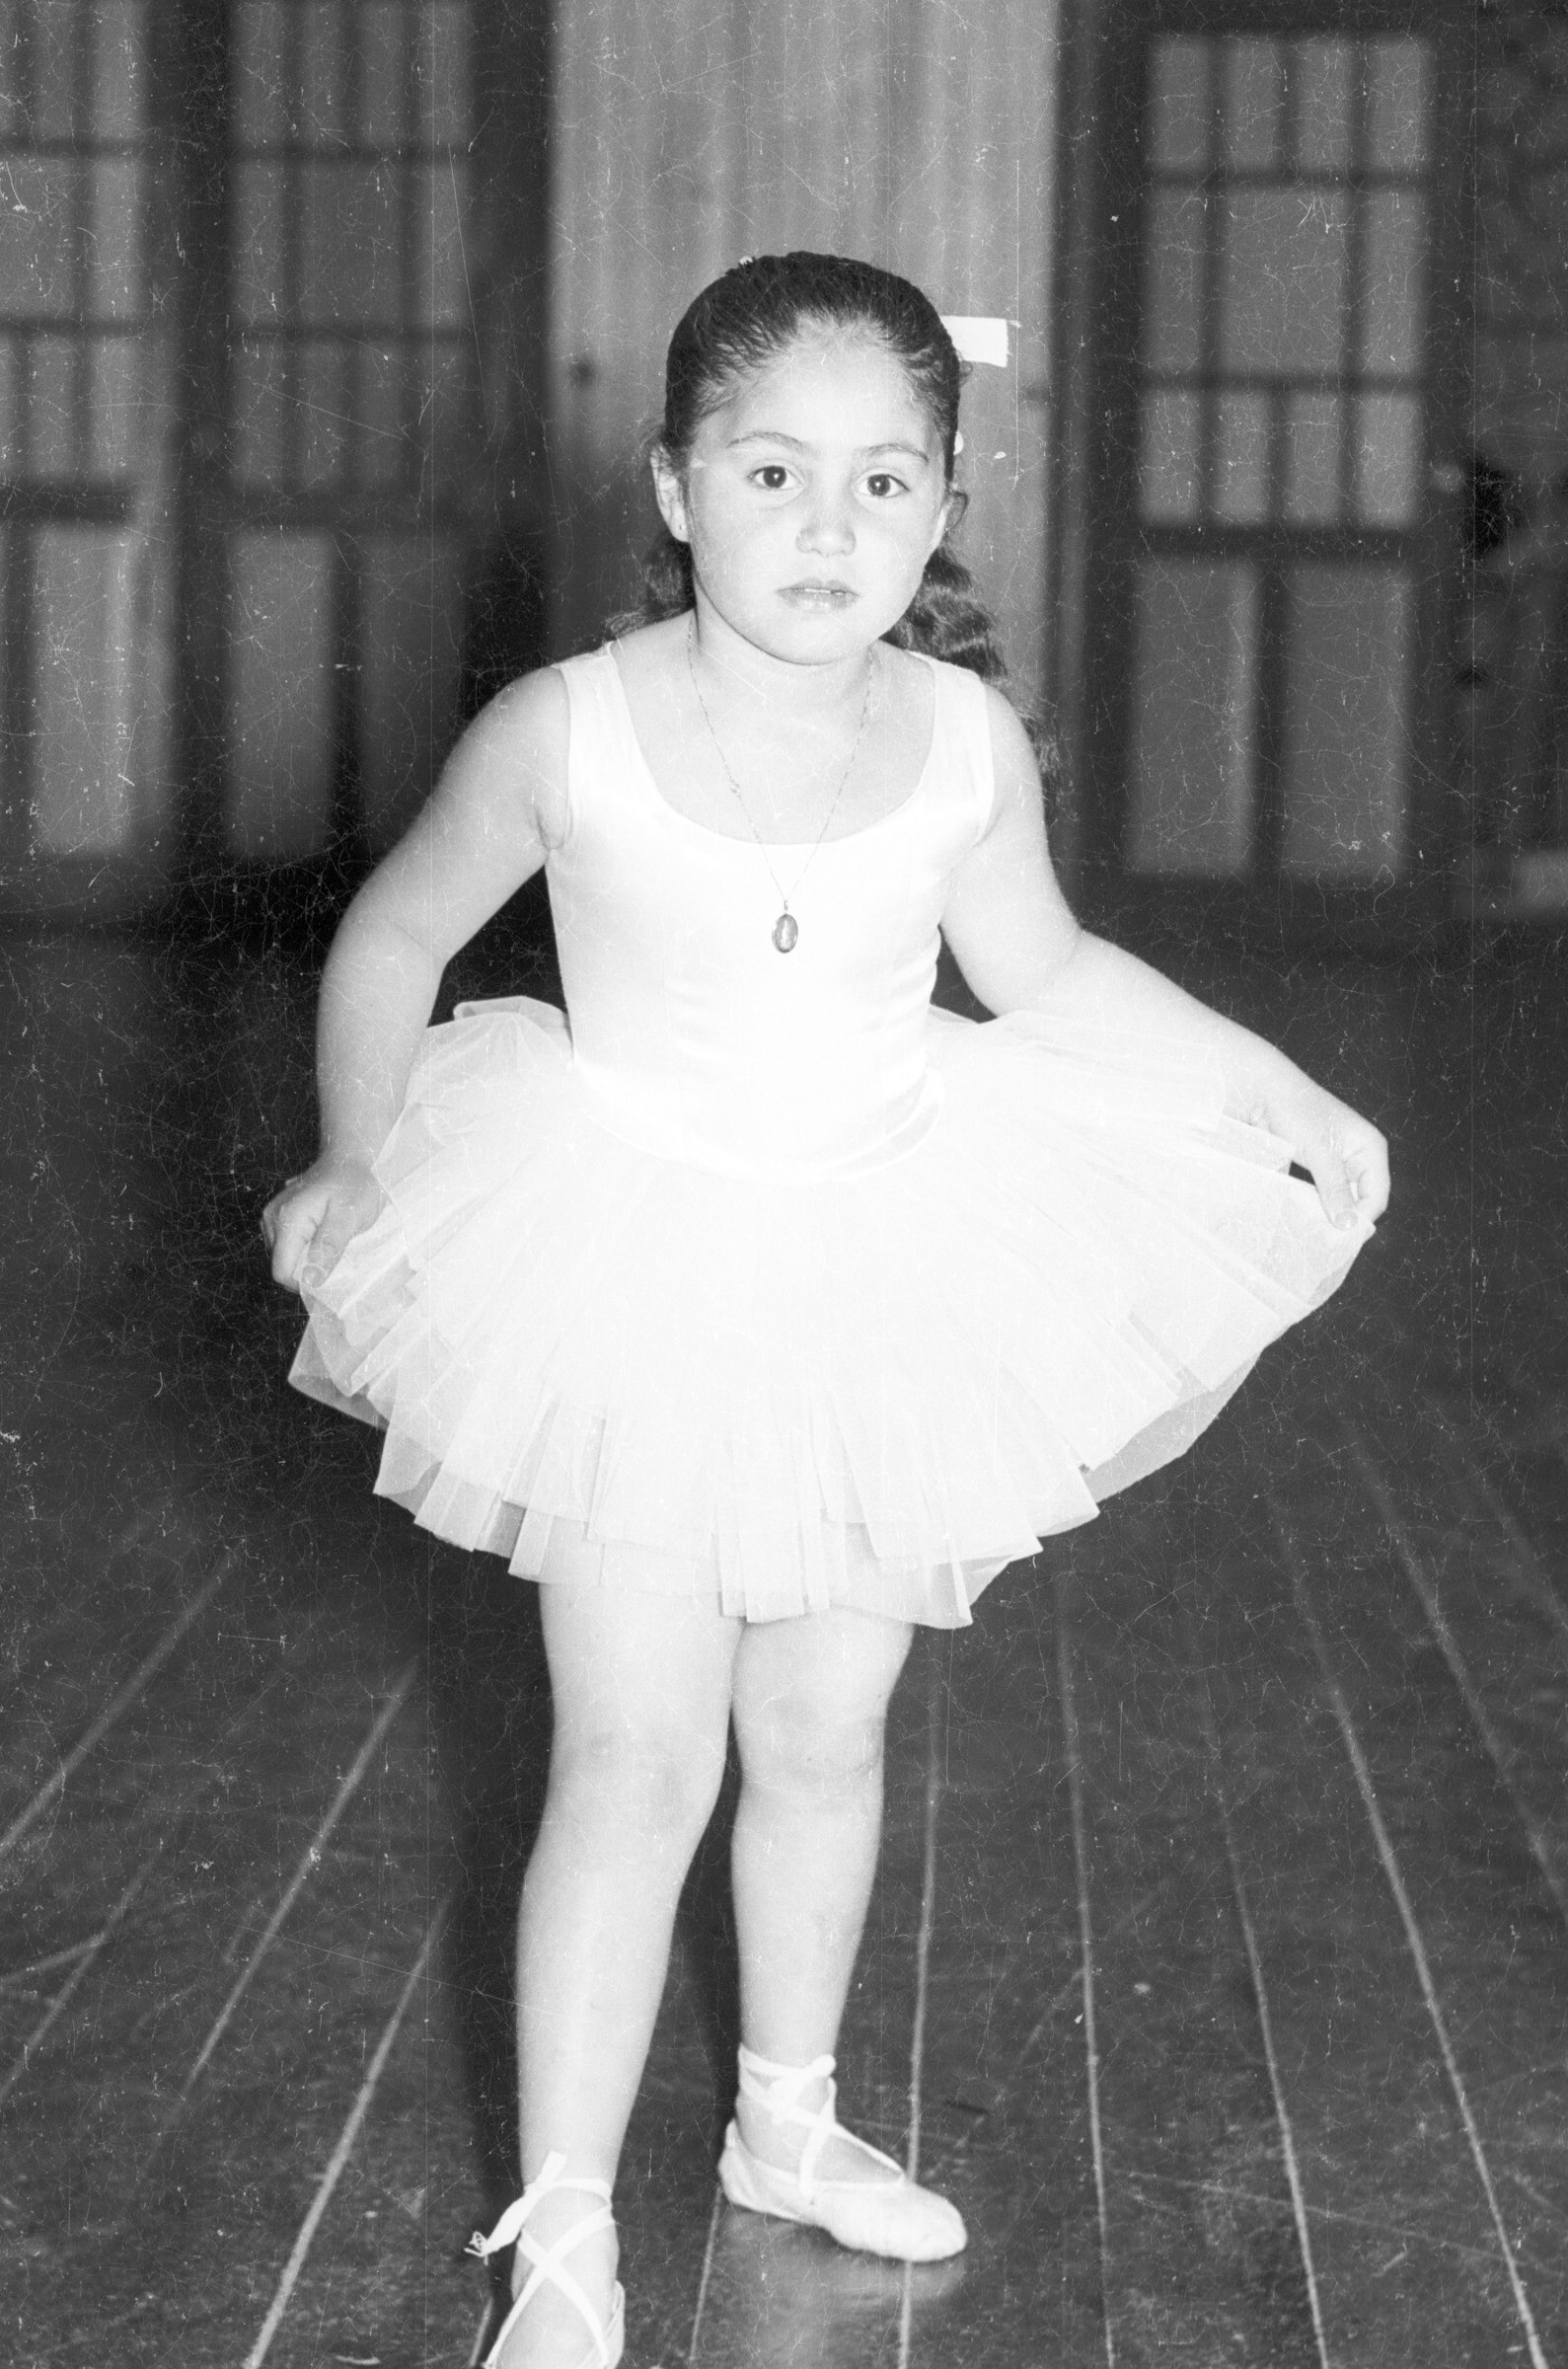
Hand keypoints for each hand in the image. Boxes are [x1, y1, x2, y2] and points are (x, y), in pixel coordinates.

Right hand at [260, 1156, 383, 1294]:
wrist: (349, 1158)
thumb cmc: (354, 1185)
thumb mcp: (349, 1218)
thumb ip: (328, 1248)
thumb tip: (309, 1281)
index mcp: (287, 1220)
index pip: (282, 1271)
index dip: (305, 1281)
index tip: (331, 1271)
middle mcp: (272, 1219)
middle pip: (282, 1265)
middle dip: (307, 1268)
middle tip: (335, 1251)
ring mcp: (272, 1217)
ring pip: (285, 1258)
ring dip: (307, 1258)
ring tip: (330, 1239)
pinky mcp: (278, 1217)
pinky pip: (288, 1246)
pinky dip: (305, 1247)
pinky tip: (321, 1233)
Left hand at [1247, 1065, 1389, 1231]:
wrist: (1266, 1093)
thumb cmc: (1297, 1113)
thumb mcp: (1319, 1153)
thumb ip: (1335, 1189)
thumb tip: (1348, 1224)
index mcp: (1370, 1148)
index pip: (1377, 1195)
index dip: (1361, 1218)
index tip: (1338, 1237)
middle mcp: (1360, 1156)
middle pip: (1363, 1199)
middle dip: (1346, 1217)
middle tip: (1325, 1238)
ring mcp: (1341, 1161)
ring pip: (1344, 1198)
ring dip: (1331, 1213)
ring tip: (1315, 1230)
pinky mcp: (1321, 1164)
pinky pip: (1327, 1192)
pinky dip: (1319, 1204)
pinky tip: (1306, 1215)